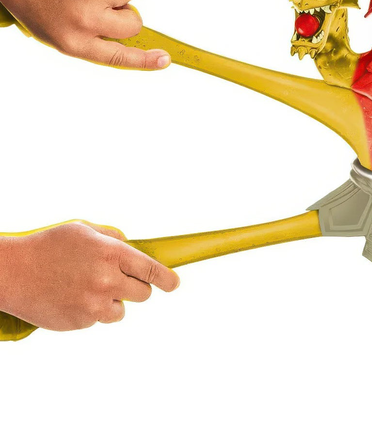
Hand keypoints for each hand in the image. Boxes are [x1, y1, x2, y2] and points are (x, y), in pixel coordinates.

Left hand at [0, 0, 169, 69]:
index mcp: (75, 42)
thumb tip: (134, 30)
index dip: (145, 60)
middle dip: (127, 12)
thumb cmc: (39, 3)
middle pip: (134, 21)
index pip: (119, 57)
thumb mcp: (61, 32)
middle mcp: (85, 20)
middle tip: (104, 4)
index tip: (165, 60)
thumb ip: (96, 38)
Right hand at [0, 221, 179, 330]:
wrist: (11, 273)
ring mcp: (93, 304)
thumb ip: (112, 239)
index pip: (151, 270)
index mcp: (111, 254)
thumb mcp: (83, 230)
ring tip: (85, 288)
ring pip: (120, 310)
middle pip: (143, 293)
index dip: (167, 279)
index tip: (174, 284)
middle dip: (136, 287)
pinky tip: (70, 297)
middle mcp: (106, 280)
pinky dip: (89, 311)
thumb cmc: (47, 247)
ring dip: (111, 301)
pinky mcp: (80, 322)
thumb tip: (132, 248)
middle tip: (117, 280)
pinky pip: (97, 319)